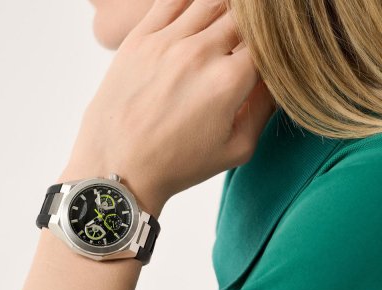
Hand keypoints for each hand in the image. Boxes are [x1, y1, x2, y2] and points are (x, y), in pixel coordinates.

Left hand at [63, 0, 275, 216]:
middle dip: (252, 30)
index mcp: (228, 81)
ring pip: (210, 1)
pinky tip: (196, 18)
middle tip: (244, 48)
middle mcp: (200, 53)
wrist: (120, 168)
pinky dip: (191, 2)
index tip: (267, 61)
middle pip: (243, 17)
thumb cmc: (176, 165)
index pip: (267, 44)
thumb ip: (263, 110)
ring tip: (222, 35)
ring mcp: (166, 42)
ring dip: (225, 13)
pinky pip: (172, 0)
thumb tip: (276, 80)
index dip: (273, 49)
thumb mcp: (235, 150)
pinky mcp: (139, 40)